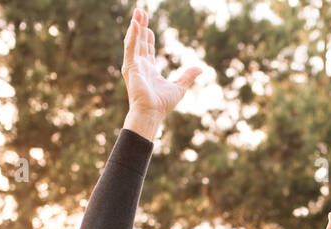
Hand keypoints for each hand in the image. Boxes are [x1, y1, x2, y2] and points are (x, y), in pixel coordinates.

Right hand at [122, 7, 202, 123]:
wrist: (151, 114)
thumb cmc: (162, 104)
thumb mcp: (179, 87)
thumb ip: (188, 76)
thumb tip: (200, 68)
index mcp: (149, 70)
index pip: (147, 48)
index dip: (147, 36)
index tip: (148, 26)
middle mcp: (139, 66)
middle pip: (139, 41)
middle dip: (140, 26)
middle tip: (141, 11)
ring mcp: (134, 66)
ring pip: (134, 40)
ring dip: (136, 26)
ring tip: (138, 12)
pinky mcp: (130, 67)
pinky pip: (130, 47)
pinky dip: (132, 35)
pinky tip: (135, 23)